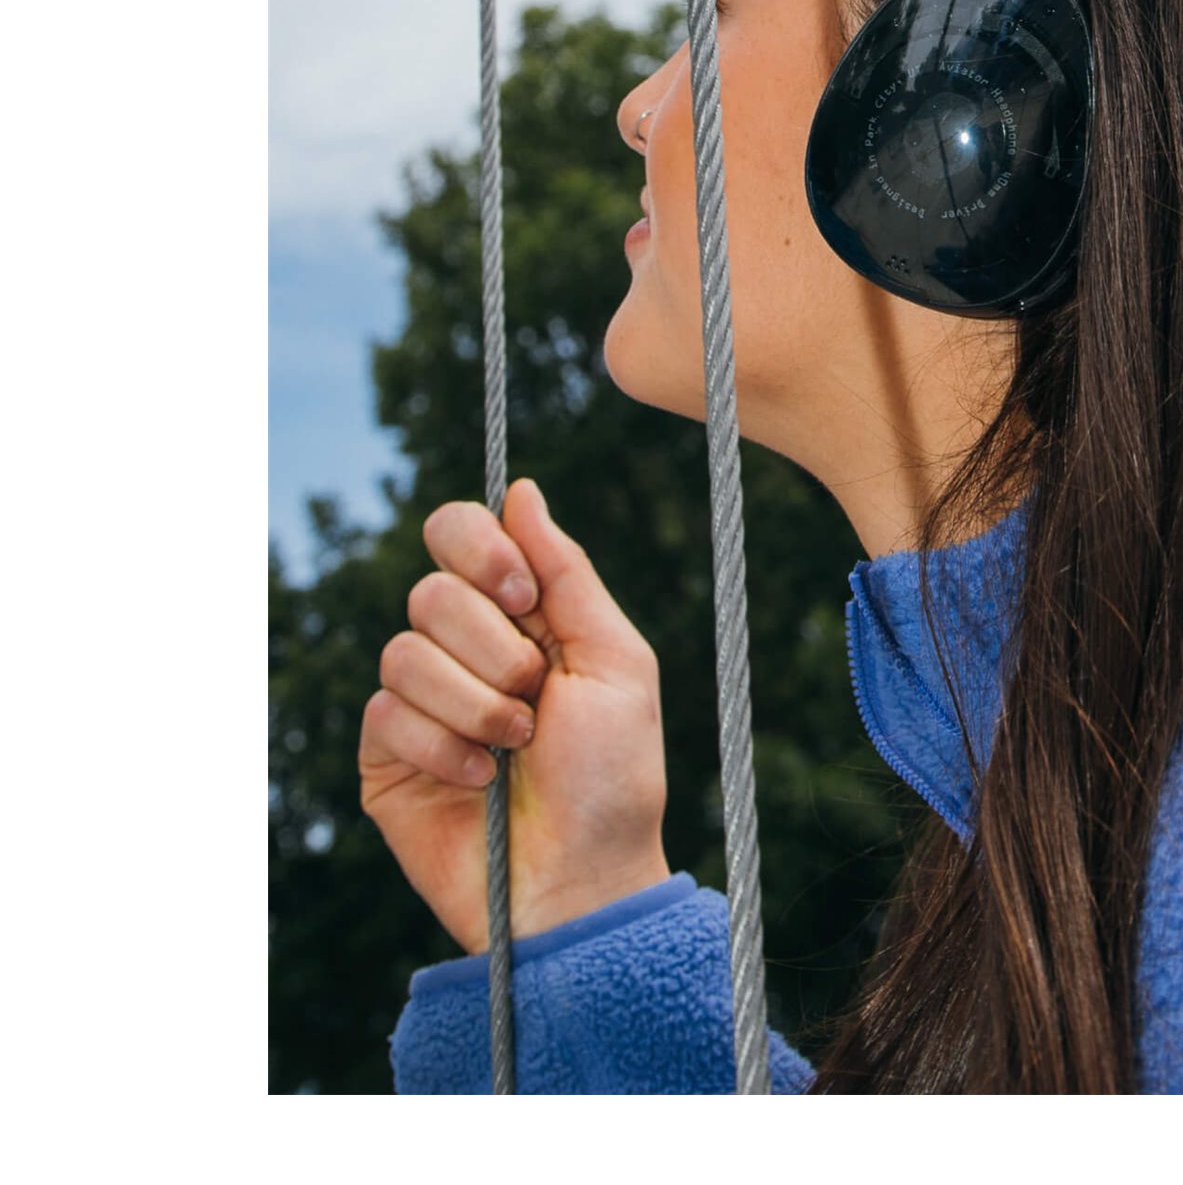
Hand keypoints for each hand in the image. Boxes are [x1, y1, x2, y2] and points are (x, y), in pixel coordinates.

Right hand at [358, 477, 670, 952]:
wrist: (581, 878)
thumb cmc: (613, 774)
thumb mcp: (613, 659)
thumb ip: (565, 571)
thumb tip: (519, 490)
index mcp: (520, 615)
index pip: (459, 532)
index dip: (481, 551)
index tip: (526, 598)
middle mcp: (463, 648)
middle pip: (430, 590)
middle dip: (494, 648)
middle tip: (534, 696)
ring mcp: (419, 701)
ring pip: (403, 652)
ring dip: (475, 704)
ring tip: (514, 748)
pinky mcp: (385, 756)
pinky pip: (385, 714)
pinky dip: (443, 748)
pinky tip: (478, 781)